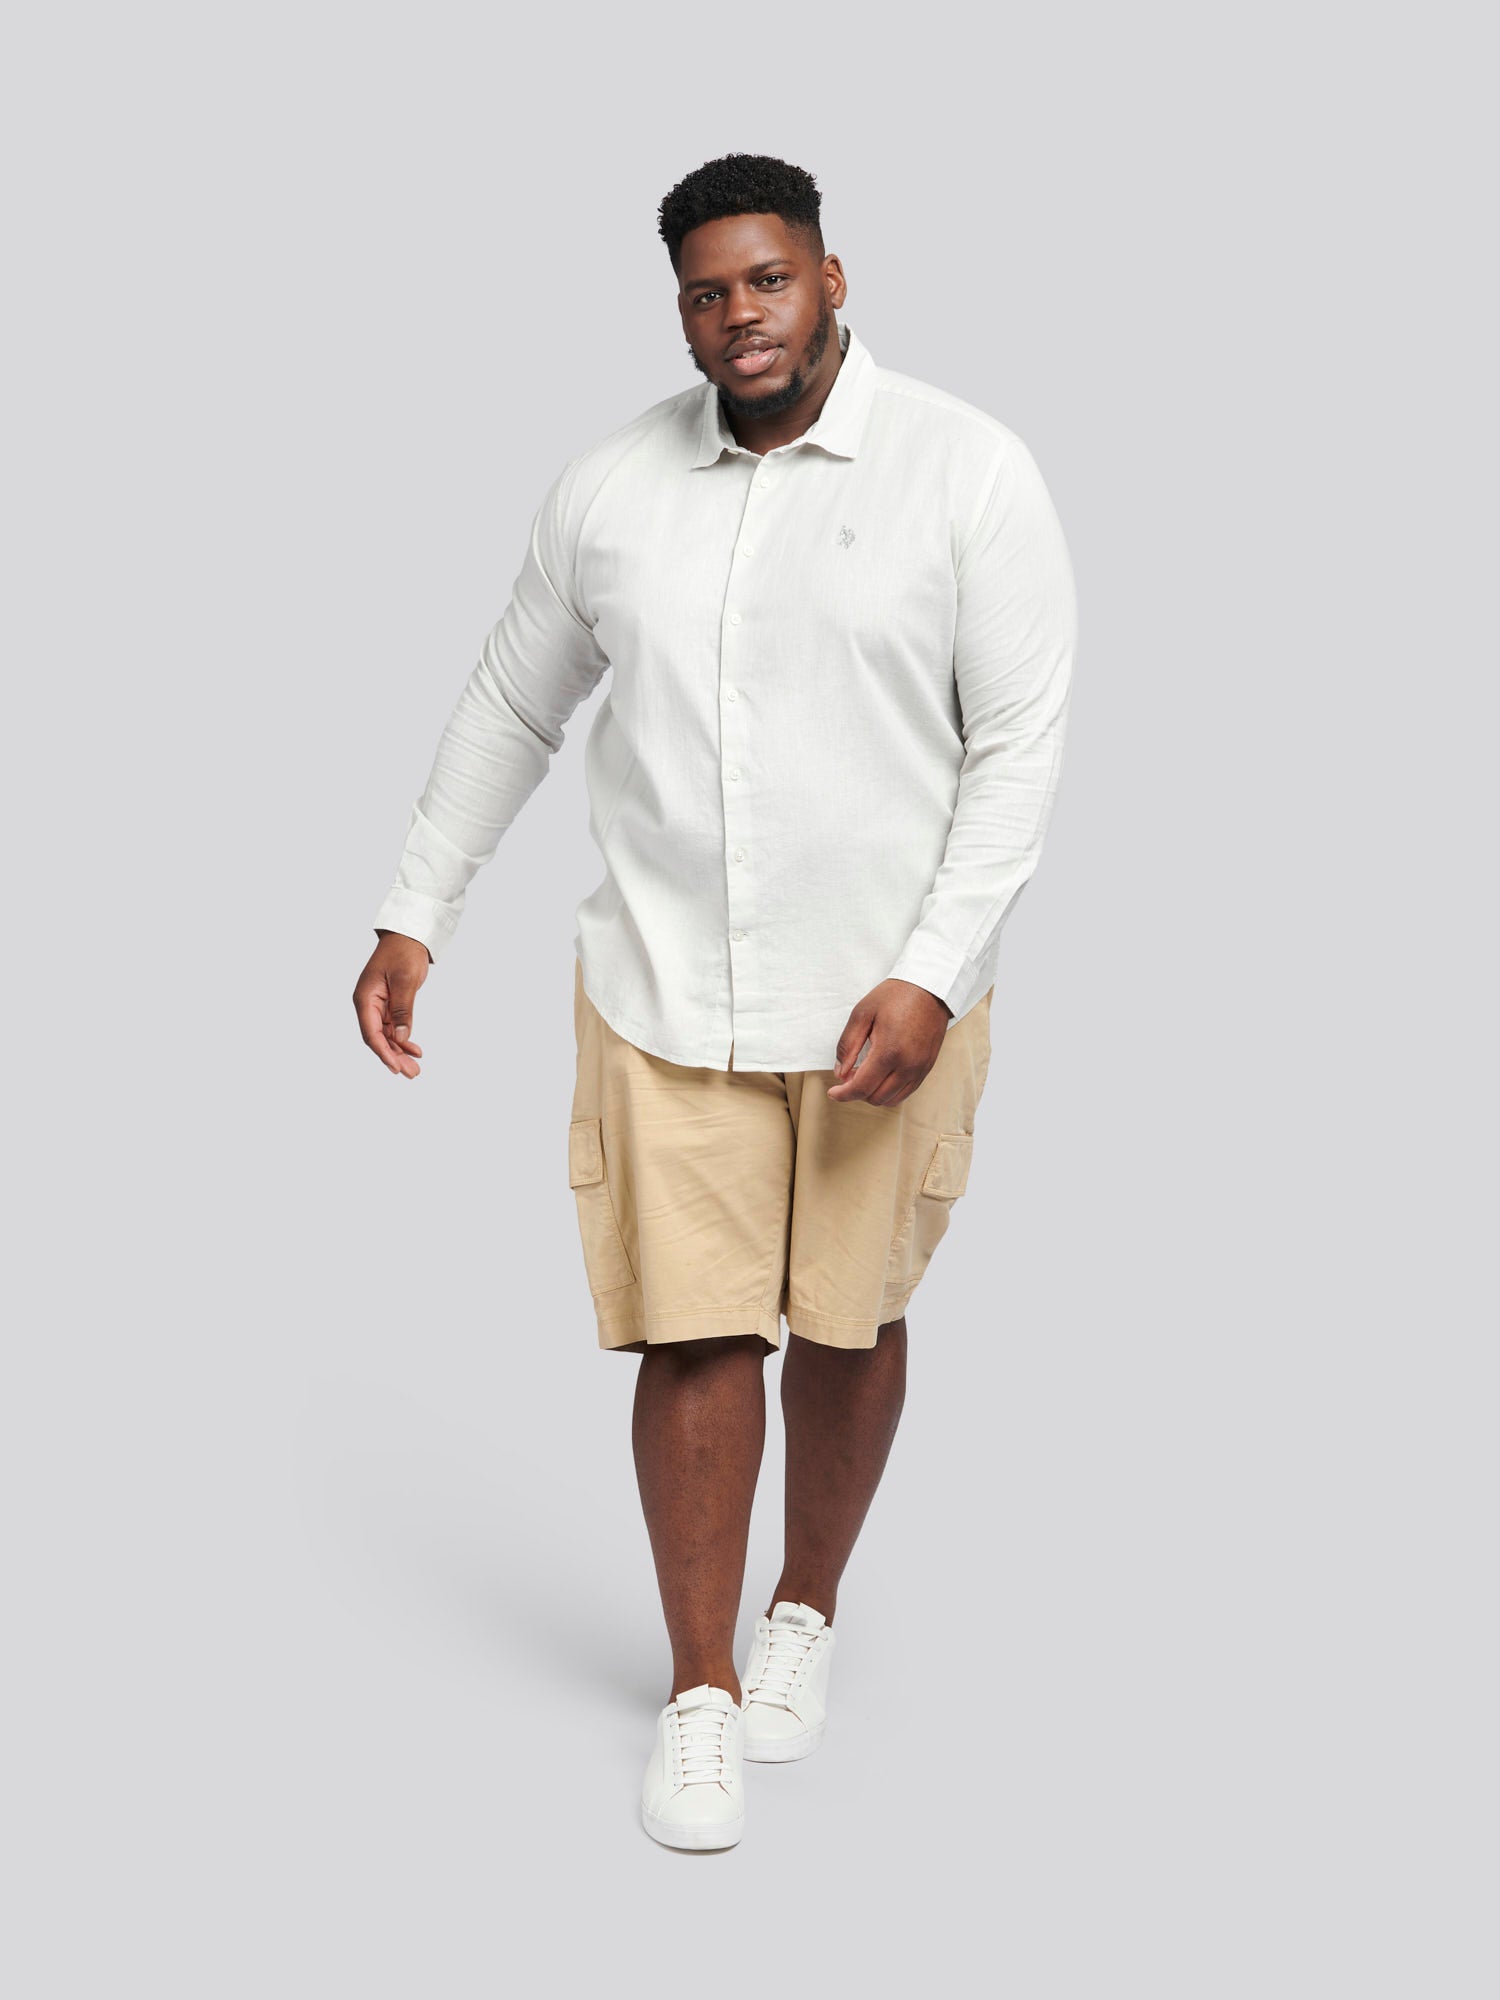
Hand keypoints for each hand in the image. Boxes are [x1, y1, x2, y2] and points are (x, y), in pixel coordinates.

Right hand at [353, 930, 431, 1077]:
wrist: (408, 936)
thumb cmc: (403, 952)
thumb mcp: (405, 980)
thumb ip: (403, 1009)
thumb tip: (400, 1037)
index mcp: (365, 998)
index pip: (371, 1032)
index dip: (383, 1052)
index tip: (396, 1067)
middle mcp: (368, 1004)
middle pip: (378, 1038)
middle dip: (394, 1057)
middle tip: (411, 1074)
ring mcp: (377, 1005)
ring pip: (386, 1036)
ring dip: (400, 1052)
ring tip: (415, 1069)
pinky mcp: (388, 1005)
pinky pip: (393, 1028)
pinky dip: (404, 1040)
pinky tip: (415, 1051)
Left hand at [826, 979, 951, 1106]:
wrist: (930, 987)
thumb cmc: (896, 996)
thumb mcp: (862, 1014)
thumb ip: (848, 1045)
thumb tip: (840, 1072)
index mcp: (889, 1051)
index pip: (862, 1087)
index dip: (843, 1094)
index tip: (833, 1092)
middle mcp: (908, 1065)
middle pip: (876, 1097)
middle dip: (857, 1092)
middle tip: (848, 1074)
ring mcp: (920, 1068)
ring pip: (892, 1099)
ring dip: (874, 1094)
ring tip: (865, 1074)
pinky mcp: (927, 1067)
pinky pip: (906, 1092)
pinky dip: (890, 1091)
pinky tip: (881, 1076)